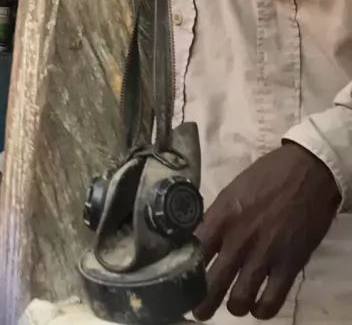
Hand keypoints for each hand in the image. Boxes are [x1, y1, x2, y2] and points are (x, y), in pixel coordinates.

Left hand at [193, 142, 340, 320]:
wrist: (306, 173)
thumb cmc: (265, 178)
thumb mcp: (229, 193)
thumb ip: (214, 218)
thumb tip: (198, 237)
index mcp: (219, 219)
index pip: (192, 252)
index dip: (183, 272)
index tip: (178, 283)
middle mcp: (237, 240)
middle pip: (212, 281)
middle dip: (202, 302)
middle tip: (198, 312)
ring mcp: (264, 254)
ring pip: (241, 296)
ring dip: (234, 307)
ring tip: (232, 307)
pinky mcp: (290, 263)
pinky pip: (273, 298)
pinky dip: (263, 310)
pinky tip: (258, 309)